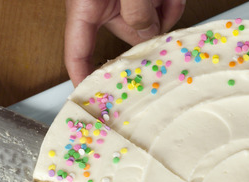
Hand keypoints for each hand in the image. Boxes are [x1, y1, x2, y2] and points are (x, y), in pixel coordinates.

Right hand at [64, 0, 185, 85]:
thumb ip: (136, 11)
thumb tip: (149, 34)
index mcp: (86, 7)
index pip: (78, 54)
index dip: (83, 81)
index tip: (92, 104)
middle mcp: (104, 6)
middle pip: (130, 36)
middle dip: (151, 37)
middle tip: (165, 40)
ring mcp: (125, 1)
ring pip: (152, 22)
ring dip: (166, 13)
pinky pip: (162, 7)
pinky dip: (171, 3)